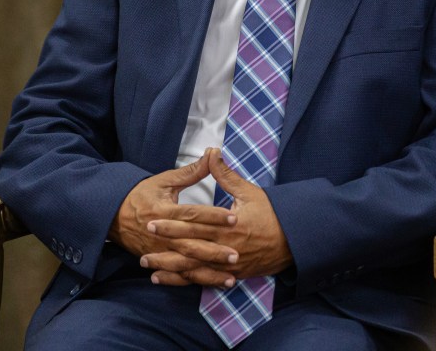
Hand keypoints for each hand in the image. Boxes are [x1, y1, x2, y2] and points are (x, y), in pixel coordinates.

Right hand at [109, 153, 236, 277]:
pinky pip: (178, 274)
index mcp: (164, 211)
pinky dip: (196, 280)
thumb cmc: (141, 194)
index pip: (193, 214)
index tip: (234, 219)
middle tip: (236, 254)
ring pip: (186, 264)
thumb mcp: (164, 180)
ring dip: (208, 271)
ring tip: (230, 276)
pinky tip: (213, 283)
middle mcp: (162, 234)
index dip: (213, 216)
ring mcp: (159, 250)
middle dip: (214, 251)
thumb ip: (190, 172)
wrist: (112, 215)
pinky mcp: (158, 260)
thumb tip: (212, 154)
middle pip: (191, 244)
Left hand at [143, 148, 292, 285]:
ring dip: (170, 268)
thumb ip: (226, 175)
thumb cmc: (272, 214)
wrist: (293, 241)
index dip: (172, 224)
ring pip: (193, 269)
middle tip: (142, 247)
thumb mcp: (249, 191)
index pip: (194, 225)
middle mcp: (225, 248)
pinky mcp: (231, 274)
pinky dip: (185, 280)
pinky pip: (204, 279)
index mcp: (228, 227)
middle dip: (164, 247)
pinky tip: (168, 279)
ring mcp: (228, 265)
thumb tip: (212, 154)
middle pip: (189, 249)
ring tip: (148, 266)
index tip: (152, 220)